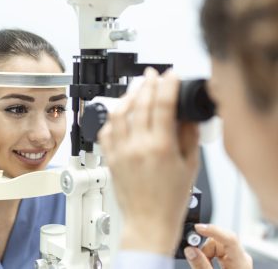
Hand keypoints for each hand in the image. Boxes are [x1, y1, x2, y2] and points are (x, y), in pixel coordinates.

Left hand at [98, 68, 199, 255]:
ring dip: (128, 96)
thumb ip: (189, 137)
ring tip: (136, 87)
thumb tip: (187, 116)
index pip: (163, 104)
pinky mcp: (110, 158)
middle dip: (147, 83)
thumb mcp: (190, 167)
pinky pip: (106, 131)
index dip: (168, 85)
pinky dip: (112, 117)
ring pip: (119, 113)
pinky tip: (119, 112)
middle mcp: (137, 146)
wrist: (148, 222)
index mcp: (160, 147)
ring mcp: (120, 151)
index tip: (171, 75)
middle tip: (152, 74)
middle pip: (140, 104)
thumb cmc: (169, 200)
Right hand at [184, 224, 252, 268]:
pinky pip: (217, 251)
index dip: (213, 230)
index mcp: (241, 263)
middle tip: (196, 259)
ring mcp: (237, 259)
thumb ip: (200, 265)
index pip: (229, 238)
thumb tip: (190, 250)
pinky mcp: (232, 261)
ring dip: (205, 253)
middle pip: (218, 241)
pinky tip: (207, 265)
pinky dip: (208, 256)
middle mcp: (241, 258)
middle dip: (204, 248)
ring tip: (203, 266)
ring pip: (215, 245)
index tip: (197, 228)